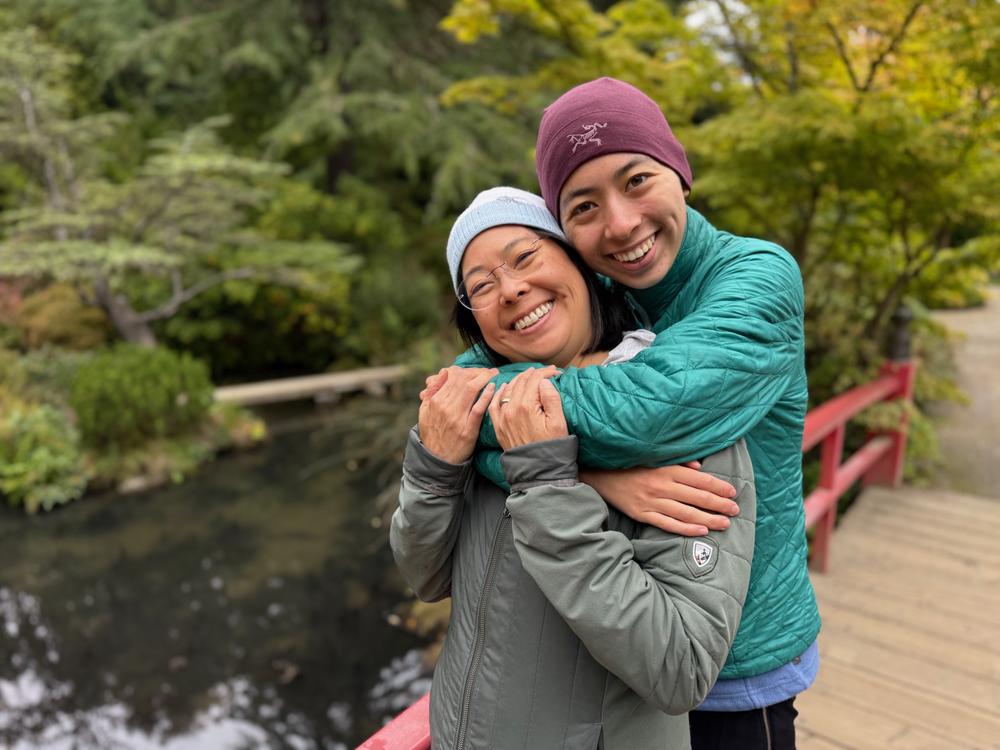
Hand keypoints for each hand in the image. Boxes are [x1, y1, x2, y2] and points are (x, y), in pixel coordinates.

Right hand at [417, 366, 497, 463]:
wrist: (436, 460)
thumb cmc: (433, 433)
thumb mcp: (425, 411)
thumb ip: (433, 391)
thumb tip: (443, 373)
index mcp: (435, 400)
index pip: (452, 375)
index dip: (466, 369)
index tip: (476, 371)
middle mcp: (445, 407)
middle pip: (463, 379)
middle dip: (478, 371)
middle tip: (490, 370)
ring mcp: (456, 418)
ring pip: (471, 390)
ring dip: (484, 378)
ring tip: (494, 375)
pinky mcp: (467, 430)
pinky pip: (478, 409)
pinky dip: (486, 396)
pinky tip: (493, 388)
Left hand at [489, 367, 565, 449]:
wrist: (538, 471)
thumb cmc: (553, 447)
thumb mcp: (559, 422)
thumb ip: (551, 398)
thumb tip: (543, 381)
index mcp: (527, 406)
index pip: (535, 379)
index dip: (546, 372)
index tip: (556, 371)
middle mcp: (511, 409)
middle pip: (521, 382)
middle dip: (534, 374)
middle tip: (545, 371)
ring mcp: (502, 418)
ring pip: (507, 389)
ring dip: (518, 380)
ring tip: (529, 376)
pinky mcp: (498, 426)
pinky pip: (493, 404)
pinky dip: (498, 393)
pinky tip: (504, 387)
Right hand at [581, 464, 738, 535]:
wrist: (600, 475)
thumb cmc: (630, 465)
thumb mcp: (653, 457)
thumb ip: (678, 462)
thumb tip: (700, 468)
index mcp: (666, 470)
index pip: (699, 480)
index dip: (718, 487)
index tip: (733, 493)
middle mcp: (661, 486)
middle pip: (696, 497)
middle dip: (719, 505)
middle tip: (735, 510)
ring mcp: (651, 502)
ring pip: (686, 513)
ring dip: (708, 519)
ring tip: (724, 524)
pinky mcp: (642, 514)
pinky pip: (668, 524)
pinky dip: (686, 529)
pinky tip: (701, 531)